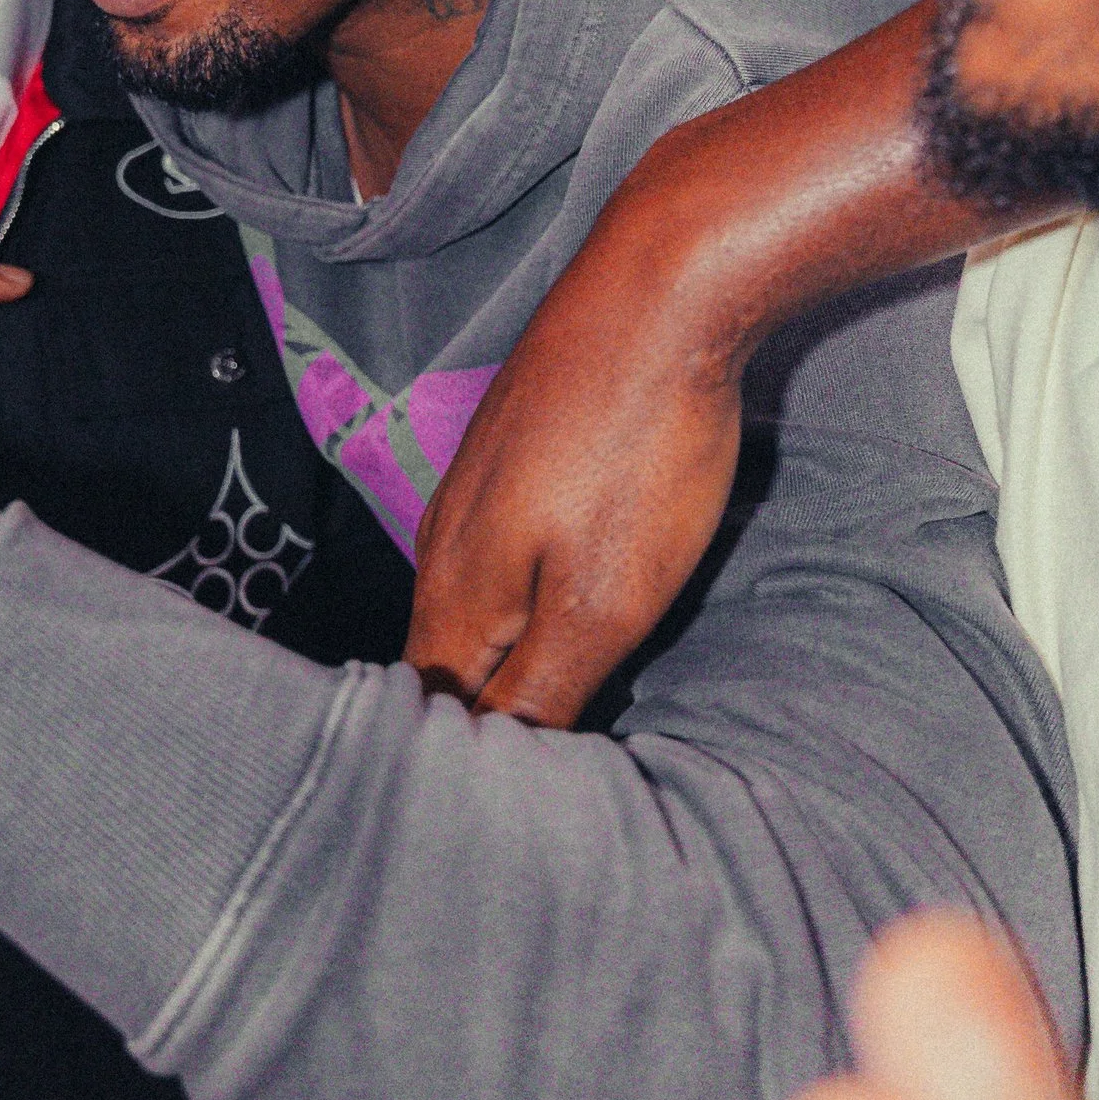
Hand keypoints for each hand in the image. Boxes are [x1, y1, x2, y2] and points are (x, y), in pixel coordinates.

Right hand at [406, 3, 987, 725]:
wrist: (664, 281)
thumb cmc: (639, 449)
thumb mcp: (605, 599)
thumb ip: (540, 688)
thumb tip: (487, 767)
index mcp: (453, 586)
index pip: (434, 711)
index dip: (472, 770)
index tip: (517, 818)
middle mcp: (446, 534)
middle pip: (450, 657)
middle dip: (489, 716)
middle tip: (551, 780)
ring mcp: (481, 479)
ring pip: (481, 599)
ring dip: (515, 654)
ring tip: (569, 701)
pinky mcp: (524, 441)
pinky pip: (512, 545)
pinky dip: (539, 592)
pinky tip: (583, 597)